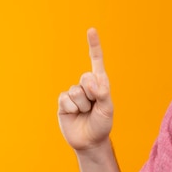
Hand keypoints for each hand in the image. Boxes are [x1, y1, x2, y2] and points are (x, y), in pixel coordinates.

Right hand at [58, 28, 113, 151]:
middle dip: (91, 93)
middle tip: (94, 106)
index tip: (91, 30)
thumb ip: (103, 93)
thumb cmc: (102, 124)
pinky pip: (65, 99)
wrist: (89, 141)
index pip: (96, 61)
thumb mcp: (108, 109)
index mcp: (100, 83)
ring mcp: (74, 93)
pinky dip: (72, 109)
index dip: (93, 46)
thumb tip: (91, 81)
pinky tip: (75, 115)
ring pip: (76, 92)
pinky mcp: (63, 102)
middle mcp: (86, 86)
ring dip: (82, 105)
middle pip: (86, 78)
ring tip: (85, 113)